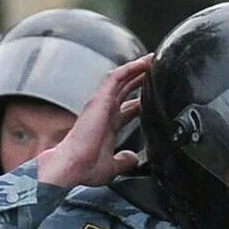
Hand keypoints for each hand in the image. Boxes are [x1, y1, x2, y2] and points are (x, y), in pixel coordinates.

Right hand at [36, 56, 151, 187]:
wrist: (72, 166)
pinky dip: (130, 68)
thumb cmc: (85, 168)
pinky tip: (143, 62)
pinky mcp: (100, 99)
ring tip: (152, 60)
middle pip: (125, 90)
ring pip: (121, 79)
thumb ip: (124, 161)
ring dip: (136, 69)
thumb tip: (134, 159)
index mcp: (107, 127)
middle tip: (156, 71)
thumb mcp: (112, 166)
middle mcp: (104, 112)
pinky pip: (116, 77)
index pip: (127, 108)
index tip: (154, 98)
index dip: (140, 101)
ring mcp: (101, 104)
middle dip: (140, 80)